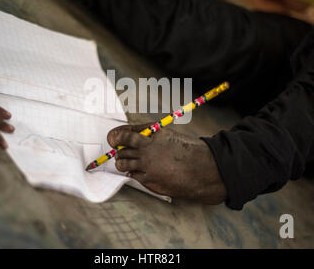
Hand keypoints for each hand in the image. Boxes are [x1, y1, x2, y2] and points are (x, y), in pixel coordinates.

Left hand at [107, 124, 226, 203]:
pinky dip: (133, 172)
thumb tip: (130, 132)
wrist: (201, 170)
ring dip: (122, 162)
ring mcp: (148, 167)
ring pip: (123, 164)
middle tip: (121, 151)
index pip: (125, 135)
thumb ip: (148, 132)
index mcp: (152, 137)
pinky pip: (132, 175)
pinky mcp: (149, 181)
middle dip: (119, 151)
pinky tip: (140, 170)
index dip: (116, 137)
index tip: (112, 138)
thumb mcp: (168, 134)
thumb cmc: (187, 151)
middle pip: (121, 150)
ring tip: (127, 161)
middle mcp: (148, 151)